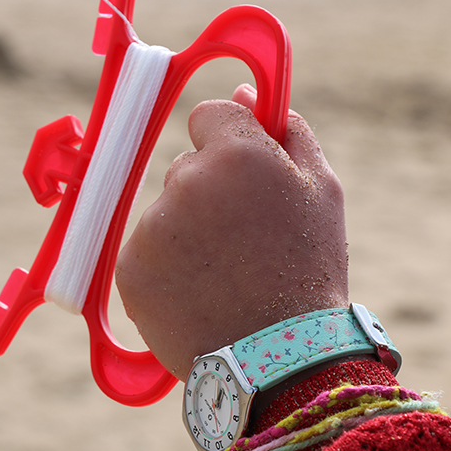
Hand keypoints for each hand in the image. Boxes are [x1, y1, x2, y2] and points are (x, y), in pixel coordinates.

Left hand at [115, 84, 348, 378]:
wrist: (278, 359)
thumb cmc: (307, 271)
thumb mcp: (322, 190)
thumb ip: (286, 130)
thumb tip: (245, 91)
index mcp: (235, 153)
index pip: (207, 115)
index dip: (227, 143)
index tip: (238, 172)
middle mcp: (184, 182)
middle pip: (184, 169)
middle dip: (208, 194)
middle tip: (242, 241)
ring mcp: (151, 227)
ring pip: (165, 214)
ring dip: (186, 234)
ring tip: (223, 275)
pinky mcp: (128, 268)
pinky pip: (145, 251)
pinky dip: (165, 268)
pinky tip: (198, 292)